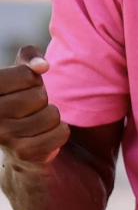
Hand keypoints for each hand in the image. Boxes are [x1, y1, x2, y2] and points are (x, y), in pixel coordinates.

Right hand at [0, 47, 69, 164]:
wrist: (10, 140)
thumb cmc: (17, 96)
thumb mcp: (18, 71)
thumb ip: (29, 56)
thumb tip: (42, 66)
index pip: (26, 76)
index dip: (31, 79)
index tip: (20, 89)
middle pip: (39, 96)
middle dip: (40, 98)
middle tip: (28, 107)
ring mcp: (5, 136)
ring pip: (52, 114)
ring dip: (49, 115)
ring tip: (34, 120)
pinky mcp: (23, 153)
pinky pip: (61, 132)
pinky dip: (59, 131)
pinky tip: (43, 134)